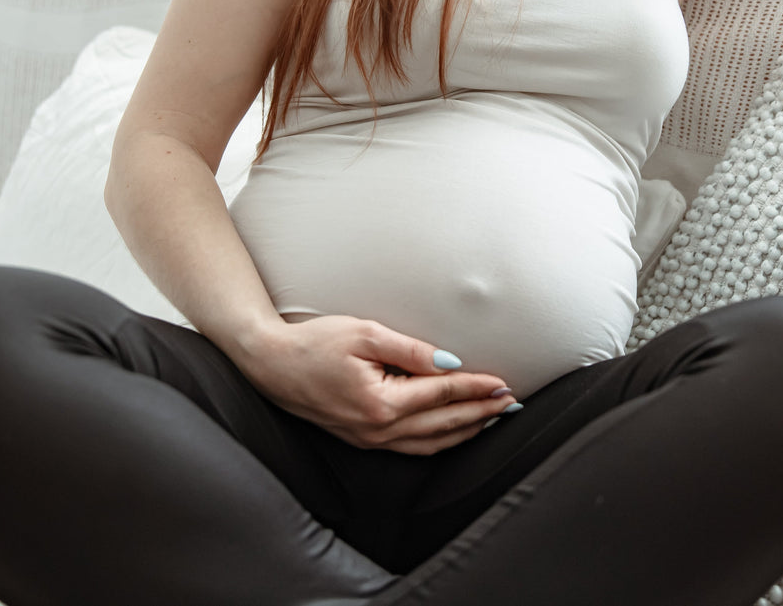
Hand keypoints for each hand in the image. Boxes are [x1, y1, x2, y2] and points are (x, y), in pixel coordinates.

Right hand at [237, 315, 519, 454]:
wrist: (271, 364)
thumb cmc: (313, 344)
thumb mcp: (364, 334)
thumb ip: (412, 351)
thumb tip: (450, 362)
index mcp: (380, 403)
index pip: (442, 395)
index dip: (477, 388)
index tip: (503, 384)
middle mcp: (377, 430)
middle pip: (444, 425)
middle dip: (482, 414)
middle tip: (511, 403)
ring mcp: (369, 439)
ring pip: (431, 443)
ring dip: (466, 431)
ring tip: (493, 418)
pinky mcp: (363, 439)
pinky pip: (412, 447)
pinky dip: (440, 440)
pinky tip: (454, 431)